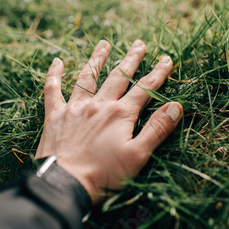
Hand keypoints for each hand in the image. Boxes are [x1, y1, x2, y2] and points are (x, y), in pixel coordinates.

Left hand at [35, 40, 181, 203]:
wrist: (65, 185)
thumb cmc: (104, 174)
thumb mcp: (138, 155)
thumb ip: (157, 129)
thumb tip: (176, 105)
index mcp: (120, 114)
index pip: (144, 89)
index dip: (158, 73)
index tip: (167, 59)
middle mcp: (98, 105)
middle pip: (118, 77)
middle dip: (131, 59)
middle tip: (139, 43)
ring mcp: (75, 108)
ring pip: (88, 77)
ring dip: (97, 59)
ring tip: (104, 44)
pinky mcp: (55, 116)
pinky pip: (53, 90)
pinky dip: (54, 75)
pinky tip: (57, 61)